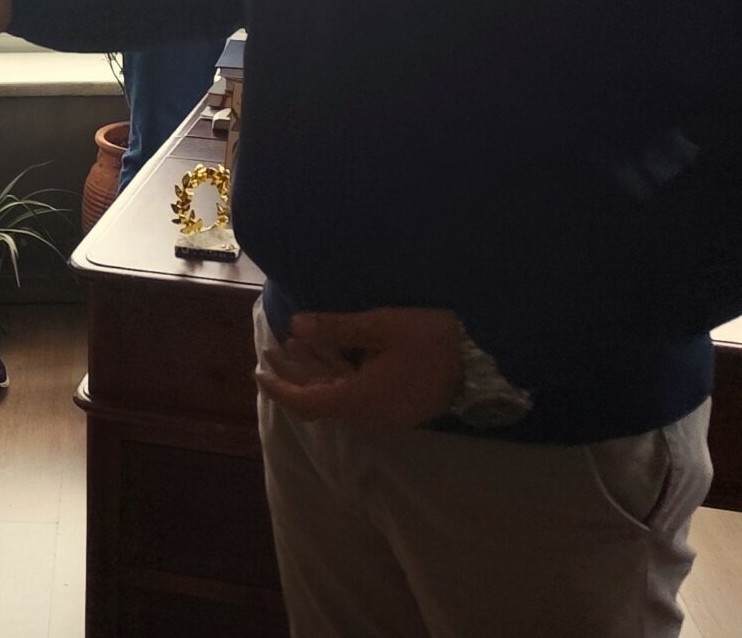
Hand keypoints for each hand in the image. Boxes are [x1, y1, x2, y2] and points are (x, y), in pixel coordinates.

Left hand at [254, 308, 466, 426]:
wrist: (483, 365)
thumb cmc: (431, 340)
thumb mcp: (382, 326)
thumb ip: (337, 329)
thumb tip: (296, 326)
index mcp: (360, 399)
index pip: (306, 403)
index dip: (278, 389)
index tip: (258, 371)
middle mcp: (367, 414)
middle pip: (319, 400)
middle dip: (292, 375)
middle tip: (271, 348)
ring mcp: (383, 413)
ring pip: (337, 396)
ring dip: (315, 372)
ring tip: (293, 343)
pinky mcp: (395, 406)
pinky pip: (355, 393)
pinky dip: (336, 374)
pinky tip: (330, 350)